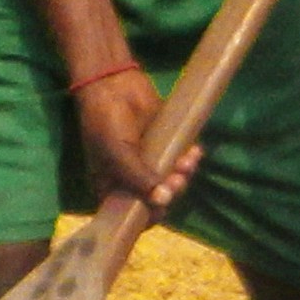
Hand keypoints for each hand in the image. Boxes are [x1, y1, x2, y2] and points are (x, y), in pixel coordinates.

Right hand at [70, 64, 184, 210]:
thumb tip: (163, 201)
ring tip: (187, 162)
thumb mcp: (116, 154)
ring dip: (183, 176)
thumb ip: (138, 179)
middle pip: (157, 199)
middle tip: (176, 180)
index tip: (161, 209)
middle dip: (170, 192)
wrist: (114, 84)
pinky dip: (190, 159)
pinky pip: (182, 160)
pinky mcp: (167, 145)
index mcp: (113, 187)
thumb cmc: (105, 122)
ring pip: (172, 180)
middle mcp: (133, 179)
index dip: (148, 216)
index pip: (132, 213)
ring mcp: (151, 163)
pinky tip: (194, 152)